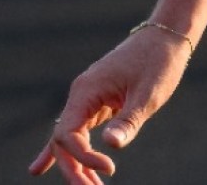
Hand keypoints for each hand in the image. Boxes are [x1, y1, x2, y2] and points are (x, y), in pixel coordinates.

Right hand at [29, 29, 189, 182]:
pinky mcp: (97, 102)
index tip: (110, 170)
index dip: (84, 157)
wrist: (166, 36)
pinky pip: (75, 131)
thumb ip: (128, 120)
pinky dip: (66, 150)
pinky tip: (40, 168)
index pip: (69, 133)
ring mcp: (86, 98)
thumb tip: (110, 146)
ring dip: (76, 164)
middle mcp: (80, 94)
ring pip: (70, 139)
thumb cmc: (158, 62)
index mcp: (86, 89)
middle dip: (74, 168)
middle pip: (63, 140)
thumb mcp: (148, 93)